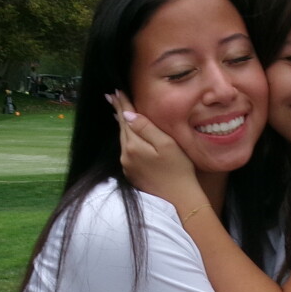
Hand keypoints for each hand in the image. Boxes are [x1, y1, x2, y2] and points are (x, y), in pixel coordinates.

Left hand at [112, 90, 202, 206]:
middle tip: (112, 96)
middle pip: (122, 127)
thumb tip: (127, 114)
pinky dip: (126, 138)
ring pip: (123, 139)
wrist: (178, 200)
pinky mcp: (131, 173)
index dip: (123, 103)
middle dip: (118, 111)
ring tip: (117, 111)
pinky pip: (126, 150)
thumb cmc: (178, 170)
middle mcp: (126, 155)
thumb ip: (146, 128)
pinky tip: (127, 134)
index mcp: (134, 145)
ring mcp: (127, 165)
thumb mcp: (166, 144)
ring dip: (121, 124)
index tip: (116, 91)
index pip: (127, 118)